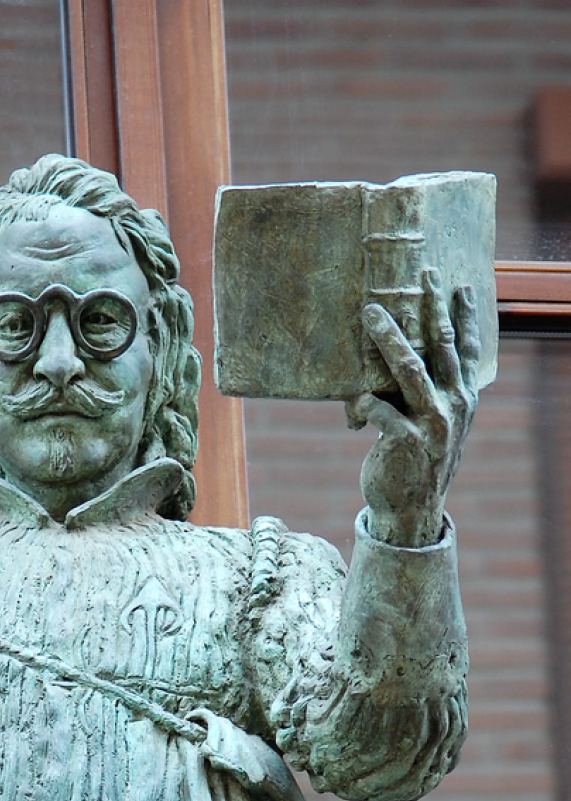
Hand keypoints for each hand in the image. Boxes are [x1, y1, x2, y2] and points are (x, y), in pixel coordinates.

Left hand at [347, 269, 480, 547]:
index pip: (465, 349)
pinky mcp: (406, 441)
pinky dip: (362, 404)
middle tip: (423, 274)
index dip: (463, 316)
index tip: (457, 285)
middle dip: (431, 307)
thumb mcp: (434, 424)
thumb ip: (430, 393)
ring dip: (389, 337)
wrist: (410, 509)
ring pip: (409, 369)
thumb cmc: (416, 460)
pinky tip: (352, 412)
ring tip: (372, 312)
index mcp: (462, 398)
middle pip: (440, 346)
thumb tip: (408, 357)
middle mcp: (453, 406)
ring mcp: (432, 424)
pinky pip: (378, 409)